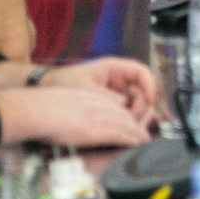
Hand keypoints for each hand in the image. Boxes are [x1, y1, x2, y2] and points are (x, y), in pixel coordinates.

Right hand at [0, 86, 150, 148]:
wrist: (39, 110)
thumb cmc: (43, 109)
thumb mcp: (65, 101)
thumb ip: (77, 108)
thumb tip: (74, 118)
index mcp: (91, 97)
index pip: (115, 105)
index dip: (125, 115)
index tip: (130, 121)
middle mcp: (98, 106)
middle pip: (124, 114)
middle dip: (135, 124)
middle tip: (142, 132)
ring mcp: (100, 118)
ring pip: (126, 124)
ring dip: (137, 133)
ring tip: (144, 140)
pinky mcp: (98, 131)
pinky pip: (121, 134)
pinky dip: (131, 139)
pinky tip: (137, 143)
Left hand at [41, 57, 158, 121]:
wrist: (48, 90)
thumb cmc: (65, 83)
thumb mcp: (86, 90)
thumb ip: (108, 98)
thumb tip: (126, 108)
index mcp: (113, 68)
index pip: (141, 72)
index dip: (149, 85)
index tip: (151, 100)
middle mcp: (117, 78)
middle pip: (141, 90)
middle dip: (142, 106)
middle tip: (135, 122)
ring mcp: (114, 91)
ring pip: (135, 103)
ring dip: (135, 115)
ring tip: (128, 129)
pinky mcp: (110, 103)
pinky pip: (125, 110)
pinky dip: (126, 120)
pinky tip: (122, 130)